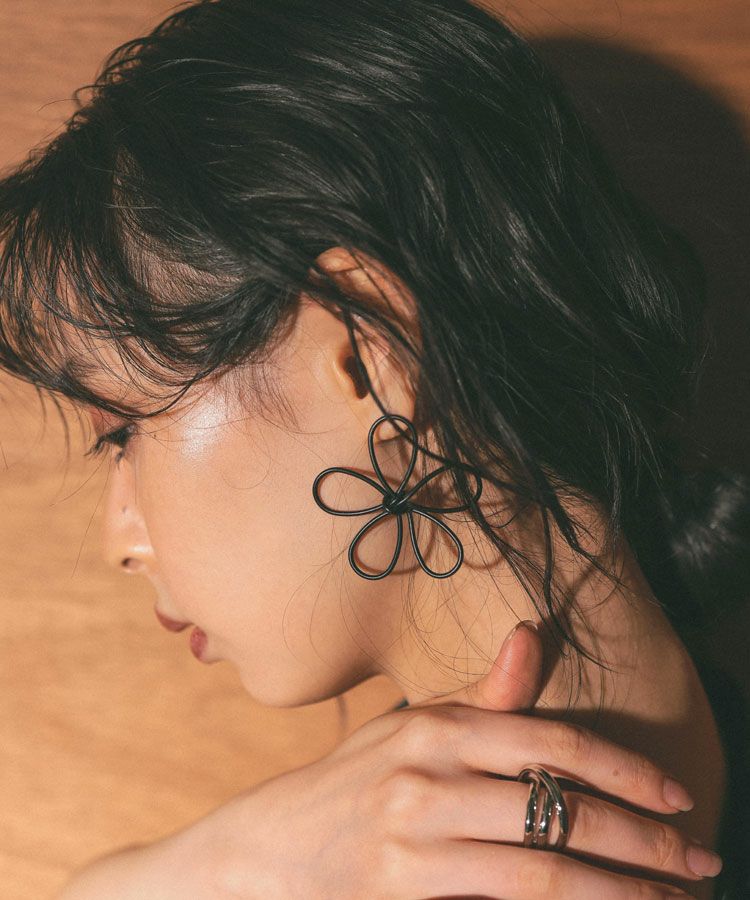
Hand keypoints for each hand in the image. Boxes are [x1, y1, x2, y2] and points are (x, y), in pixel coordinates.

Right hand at [211, 622, 712, 898]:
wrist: (263, 854)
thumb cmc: (349, 785)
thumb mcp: (411, 730)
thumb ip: (483, 699)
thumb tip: (531, 635)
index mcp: (434, 729)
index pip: (551, 745)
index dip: (625, 771)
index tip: (676, 795)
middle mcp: (424, 782)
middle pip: (558, 816)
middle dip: (644, 842)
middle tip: (700, 857)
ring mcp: (410, 849)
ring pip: (542, 876)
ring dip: (621, 893)